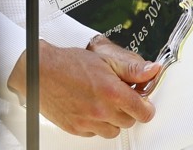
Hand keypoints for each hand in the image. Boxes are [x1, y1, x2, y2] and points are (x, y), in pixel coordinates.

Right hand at [7, 38, 159, 137]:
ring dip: (113, 119)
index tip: (144, 104)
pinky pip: (95, 133)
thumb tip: (152, 71)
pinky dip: (97, 124)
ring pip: (113, 130)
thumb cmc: (68, 64)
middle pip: (129, 122)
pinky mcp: (76, 129)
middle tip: (120, 96)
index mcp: (111, 92)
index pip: (142, 112)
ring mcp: (88, 122)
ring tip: (104, 102)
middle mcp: (101, 110)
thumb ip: (132, 69)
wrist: (40, 72)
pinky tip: (91, 108)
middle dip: (128, 110)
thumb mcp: (105, 60)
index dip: (146, 107)